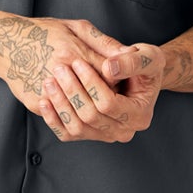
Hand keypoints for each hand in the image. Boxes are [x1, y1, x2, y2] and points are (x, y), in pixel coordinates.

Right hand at [0, 12, 120, 126]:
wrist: (6, 44)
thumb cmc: (44, 32)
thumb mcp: (76, 28)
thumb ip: (104, 42)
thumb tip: (129, 53)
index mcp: (73, 52)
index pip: (109, 75)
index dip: (119, 81)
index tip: (123, 82)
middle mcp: (59, 72)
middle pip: (96, 97)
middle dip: (107, 99)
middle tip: (113, 98)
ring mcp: (46, 90)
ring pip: (79, 114)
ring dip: (91, 112)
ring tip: (96, 105)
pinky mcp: (36, 103)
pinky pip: (61, 119)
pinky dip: (73, 117)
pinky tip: (78, 109)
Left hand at [38, 20, 164, 143]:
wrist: (138, 75)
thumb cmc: (145, 63)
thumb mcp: (148, 56)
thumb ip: (131, 62)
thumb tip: (109, 68)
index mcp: (139, 115)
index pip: (109, 104)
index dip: (91, 83)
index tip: (78, 62)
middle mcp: (123, 131)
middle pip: (91, 116)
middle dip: (72, 91)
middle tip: (59, 68)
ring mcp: (105, 136)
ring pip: (77, 127)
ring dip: (60, 104)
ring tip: (49, 81)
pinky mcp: (90, 135)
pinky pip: (67, 133)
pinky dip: (53, 119)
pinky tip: (44, 100)